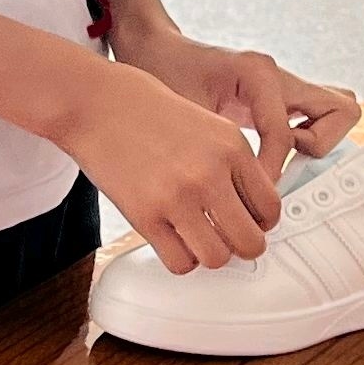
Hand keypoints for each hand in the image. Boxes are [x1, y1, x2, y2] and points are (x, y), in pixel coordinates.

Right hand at [51, 55, 278, 274]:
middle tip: (227, 240)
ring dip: (209, 255)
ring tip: (197, 241)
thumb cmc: (142, 107)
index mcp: (231, 146)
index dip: (260, 222)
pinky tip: (172, 242)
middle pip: (251, 241)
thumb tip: (247, 204)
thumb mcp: (205, 122)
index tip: (247, 222)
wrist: (92, 102)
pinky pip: (180, 262)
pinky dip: (179, 260)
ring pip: (217, 258)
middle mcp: (210, 172)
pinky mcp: (145, 215)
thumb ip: (231, 160)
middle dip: (241, 247)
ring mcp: (178, 196)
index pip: (270, 208)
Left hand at [115, 22, 358, 184]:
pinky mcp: (282, 98)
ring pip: (338, 112)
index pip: (286, 135)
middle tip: (285, 168)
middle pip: (341, 111)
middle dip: (320, 148)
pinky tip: (270, 161)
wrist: (153, 50)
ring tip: (280, 164)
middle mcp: (280, 76)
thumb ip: (209, 149)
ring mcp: (286, 85)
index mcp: (258, 73)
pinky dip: (306, 143)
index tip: (247, 195)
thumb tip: (229, 200)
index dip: (270, 172)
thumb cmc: (161, 73)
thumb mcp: (182, 113)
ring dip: (319, 144)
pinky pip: (316, 120)